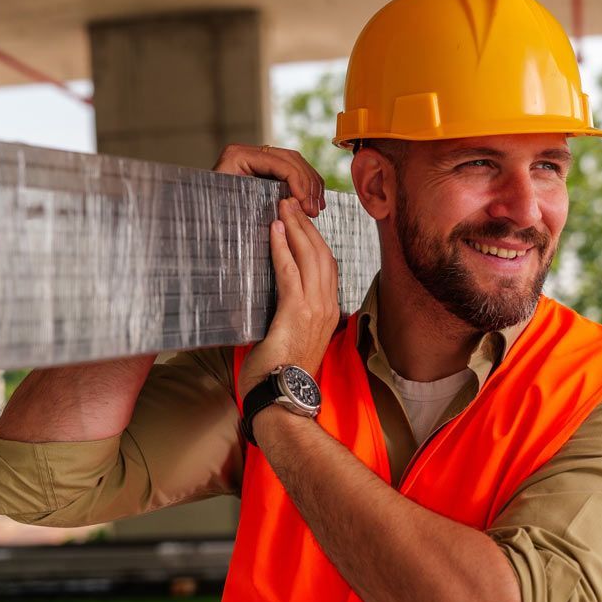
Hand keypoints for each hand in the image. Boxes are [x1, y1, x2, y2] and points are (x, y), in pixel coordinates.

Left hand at [214, 143, 325, 217]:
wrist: (197, 218)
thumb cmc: (209, 214)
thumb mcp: (230, 207)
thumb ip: (256, 201)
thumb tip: (287, 204)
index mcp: (238, 156)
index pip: (279, 163)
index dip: (299, 183)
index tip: (307, 205)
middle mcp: (247, 152)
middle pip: (291, 159)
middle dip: (307, 184)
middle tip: (314, 209)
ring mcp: (256, 159)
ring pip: (295, 163)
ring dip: (310, 184)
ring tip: (316, 207)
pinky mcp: (262, 169)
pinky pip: (290, 171)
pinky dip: (304, 185)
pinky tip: (311, 201)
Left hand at [239, 198, 339, 394]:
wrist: (281, 398)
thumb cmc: (280, 375)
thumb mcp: (292, 340)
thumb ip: (290, 318)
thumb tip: (275, 304)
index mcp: (328, 313)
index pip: (326, 267)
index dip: (314, 240)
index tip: (301, 222)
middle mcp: (327, 307)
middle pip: (322, 254)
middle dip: (306, 225)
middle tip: (291, 202)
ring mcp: (315, 309)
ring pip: (310, 257)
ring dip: (295, 228)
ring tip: (283, 206)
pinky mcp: (296, 312)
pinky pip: (290, 271)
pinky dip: (282, 247)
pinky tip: (274, 230)